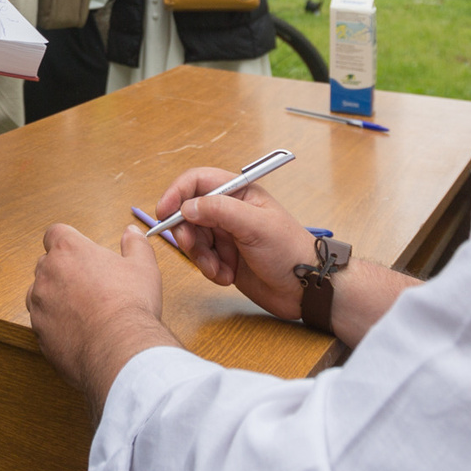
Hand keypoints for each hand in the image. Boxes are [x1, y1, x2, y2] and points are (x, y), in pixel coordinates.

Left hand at [27, 223, 175, 405]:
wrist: (119, 350)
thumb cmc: (130, 306)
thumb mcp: (143, 267)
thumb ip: (135, 244)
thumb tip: (132, 232)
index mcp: (68, 251)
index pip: (55, 234)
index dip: (67, 241)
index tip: (81, 252)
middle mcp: (47, 274)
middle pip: (46, 263)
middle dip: (63, 270)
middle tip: (89, 284)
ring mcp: (39, 305)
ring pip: (39, 294)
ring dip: (55, 297)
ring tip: (83, 310)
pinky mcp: (39, 332)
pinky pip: (42, 323)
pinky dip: (55, 324)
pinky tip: (78, 331)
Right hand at [149, 167, 318, 321]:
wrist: (306, 289)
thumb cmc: (291, 251)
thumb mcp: (256, 226)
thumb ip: (220, 210)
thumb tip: (187, 206)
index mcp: (239, 193)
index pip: (198, 182)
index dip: (177, 193)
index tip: (164, 212)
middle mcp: (230, 211)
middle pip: (189, 212)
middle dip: (187, 232)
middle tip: (192, 247)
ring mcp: (226, 235)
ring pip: (193, 239)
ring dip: (200, 256)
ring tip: (219, 269)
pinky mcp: (225, 258)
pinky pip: (202, 260)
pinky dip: (209, 270)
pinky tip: (227, 277)